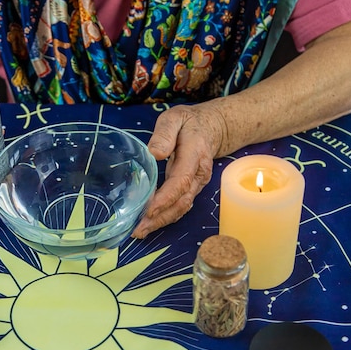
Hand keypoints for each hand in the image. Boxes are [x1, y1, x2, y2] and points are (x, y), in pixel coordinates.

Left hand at [131, 103, 225, 238]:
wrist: (212, 128)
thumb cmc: (189, 123)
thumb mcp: (174, 118)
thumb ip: (164, 134)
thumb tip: (154, 153)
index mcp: (194, 155)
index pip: (181, 181)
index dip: (165, 198)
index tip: (148, 210)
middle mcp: (199, 174)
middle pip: (181, 201)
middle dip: (160, 217)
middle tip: (138, 230)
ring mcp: (197, 184)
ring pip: (181, 207)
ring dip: (161, 221)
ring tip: (140, 231)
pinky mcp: (192, 188)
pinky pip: (180, 206)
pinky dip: (165, 217)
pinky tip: (150, 223)